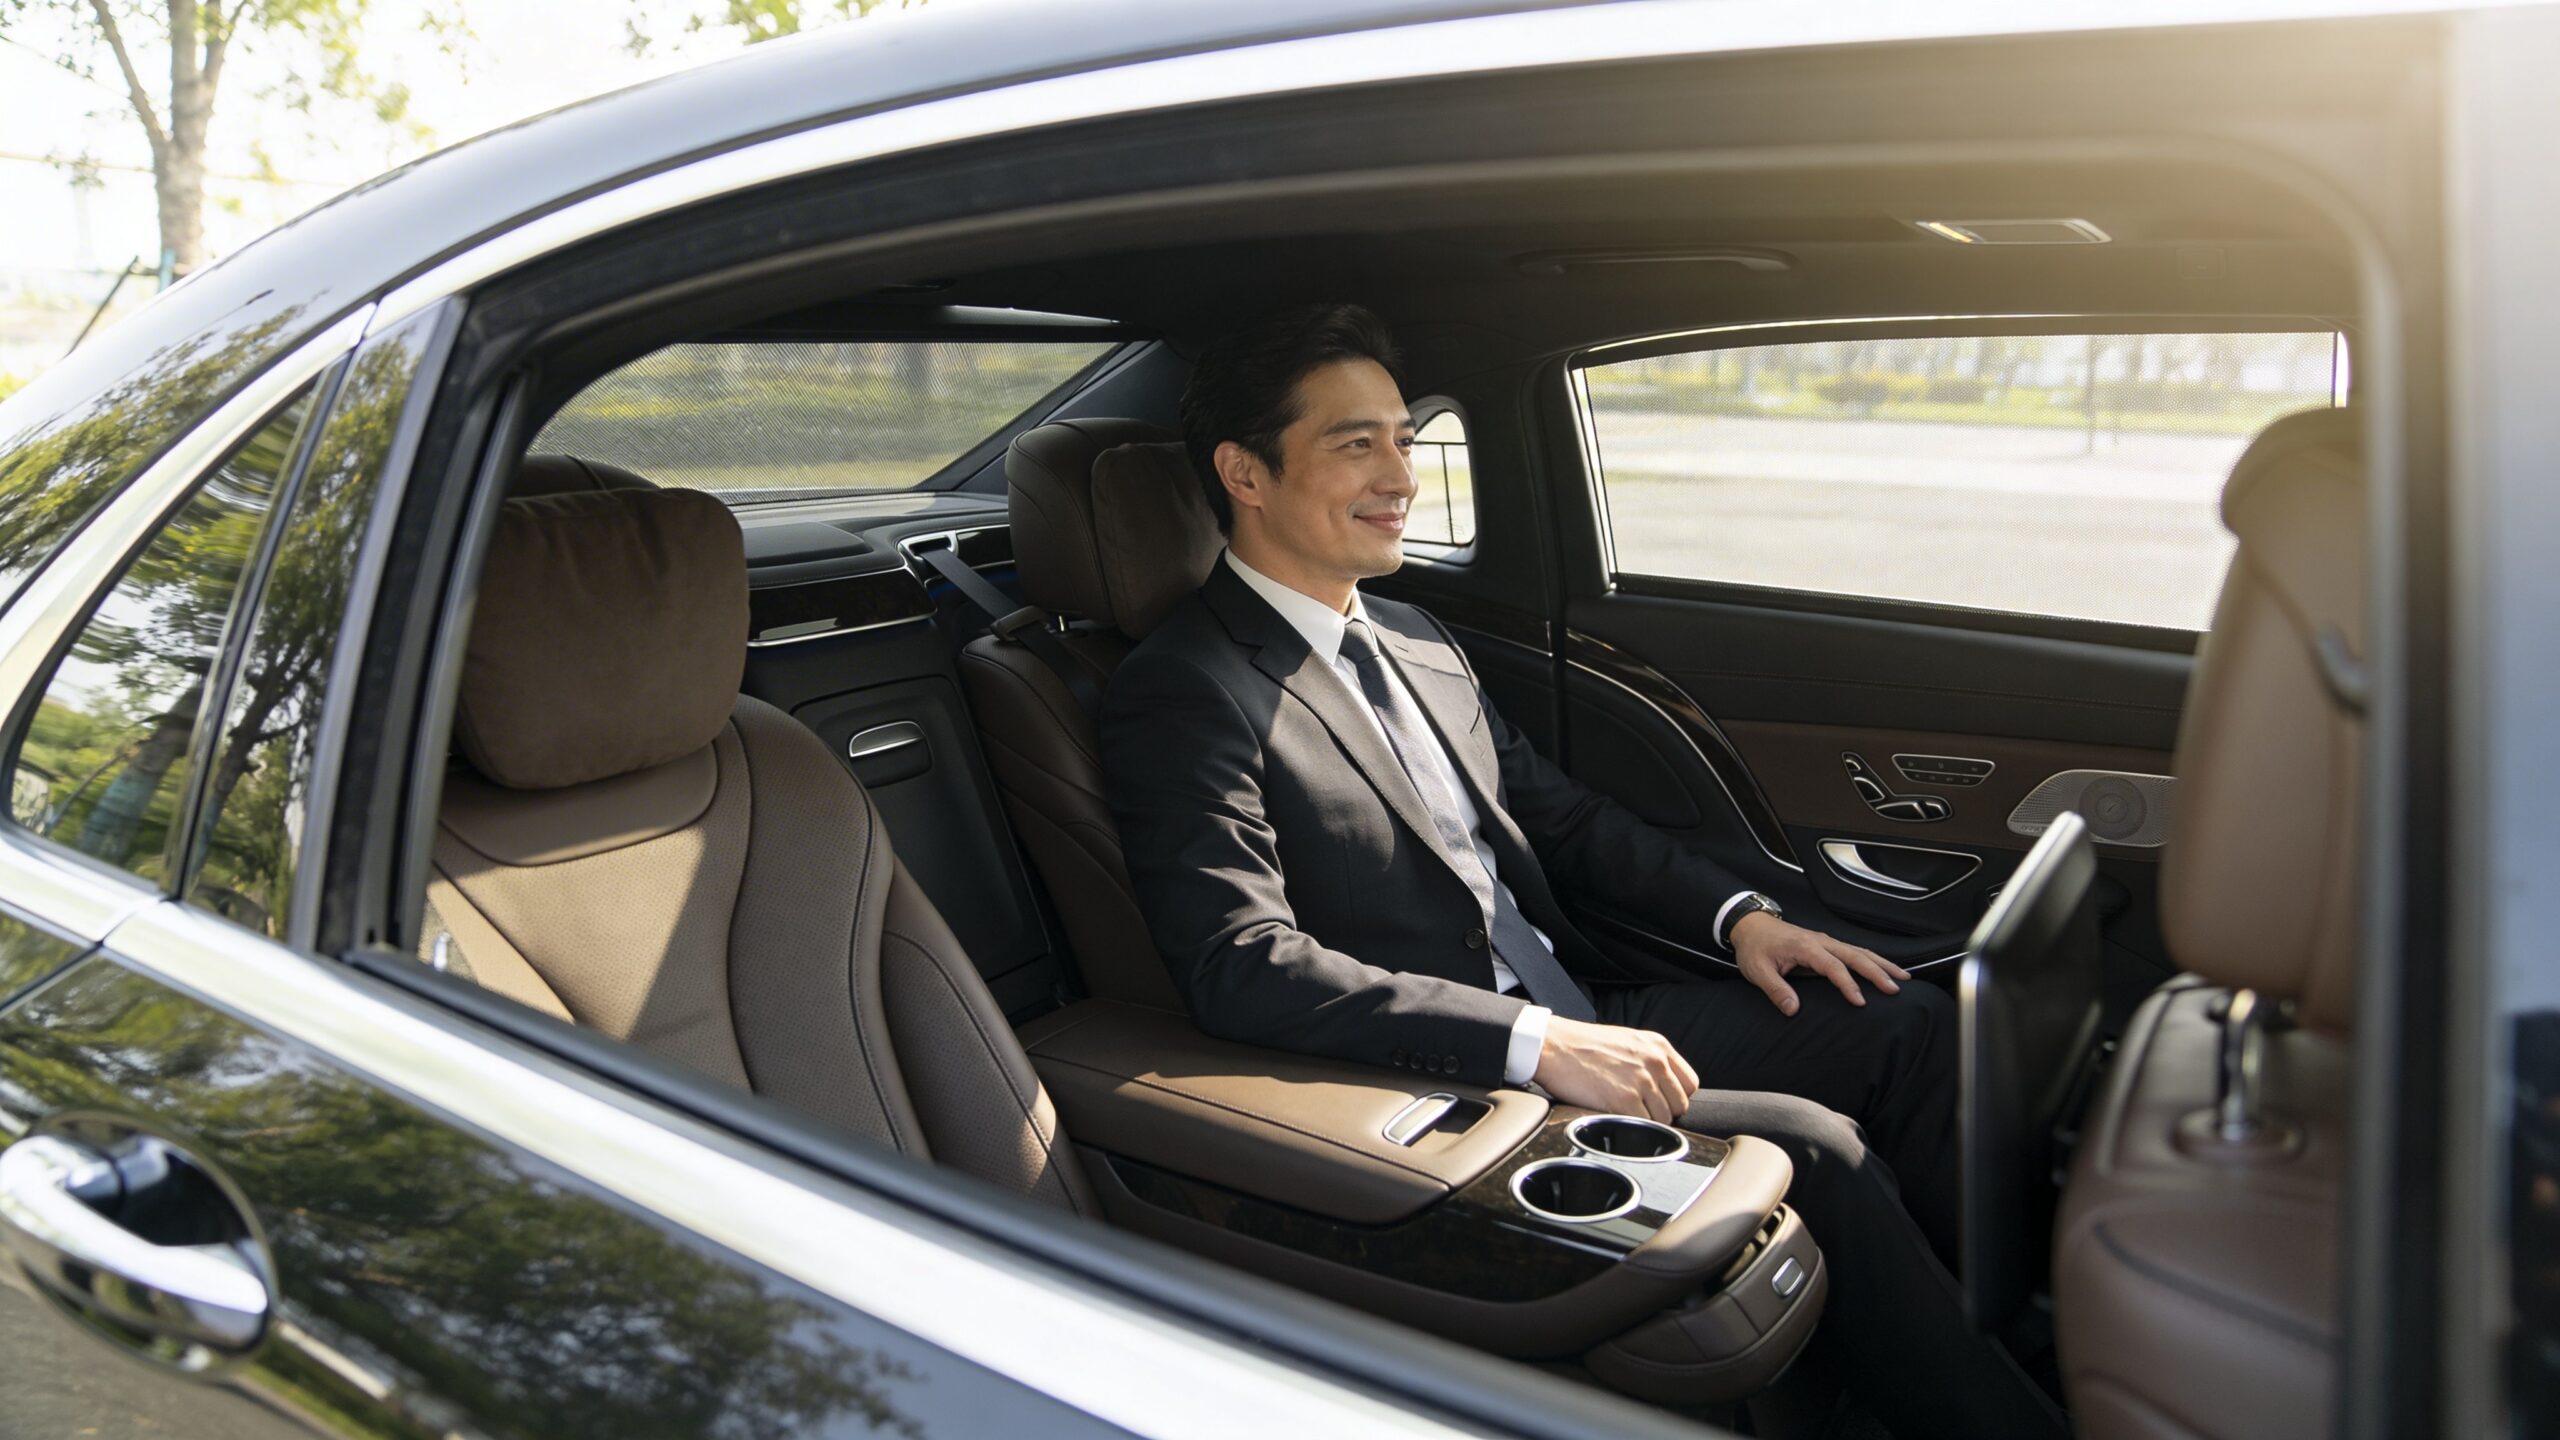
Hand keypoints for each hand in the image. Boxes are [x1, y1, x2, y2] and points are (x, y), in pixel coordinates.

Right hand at [1530, 1016, 1699, 1122]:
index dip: (1676, 1096)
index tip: (1662, 1101)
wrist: (1552, 1045)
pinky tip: (1616, 1118)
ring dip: (1646, 1121)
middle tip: (1639, 1110)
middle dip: (1663, 1111)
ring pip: (1664, 1119)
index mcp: (1658, 1046)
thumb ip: (1650, 1059)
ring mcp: (1642, 1082)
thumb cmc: (1582, 1044)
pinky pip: (1644, 1126)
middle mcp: (1655, 1062)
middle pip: (1680, 1104)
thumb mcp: (1627, 1040)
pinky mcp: (1625, 1101)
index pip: (1690, 1083)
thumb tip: (1663, 1086)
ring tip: (1624, 1112)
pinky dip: (1632, 1128)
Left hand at [1731, 911, 1910, 1015]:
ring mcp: (1826, 941)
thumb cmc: (1754, 948)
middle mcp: (1821, 941)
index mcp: (1805, 947)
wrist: (1751, 925)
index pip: (1833, 966)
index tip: (1860, 1002)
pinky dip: (1873, 960)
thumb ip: (1775, 990)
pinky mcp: (1827, 945)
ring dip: (1882, 964)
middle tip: (1896, 989)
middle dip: (1877, 972)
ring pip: (1860, 951)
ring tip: (1904, 978)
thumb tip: (1793, 1010)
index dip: (1848, 984)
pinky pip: (1855, 952)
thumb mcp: (1757, 970)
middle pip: (1855, 955)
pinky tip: (1886, 969)